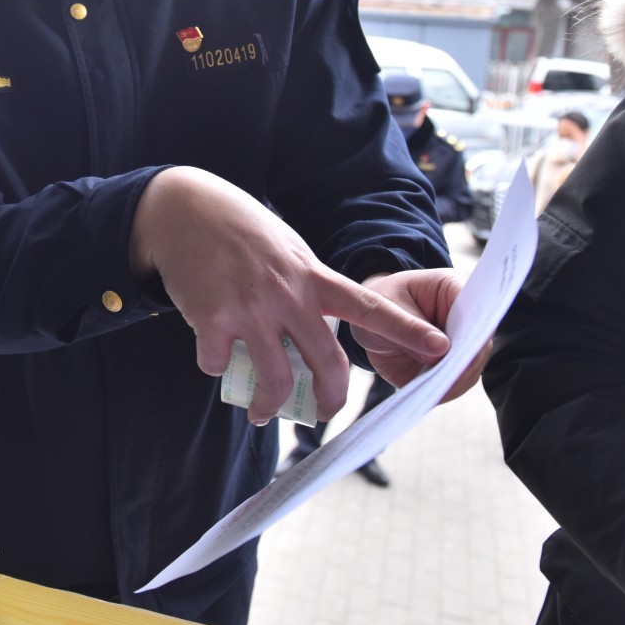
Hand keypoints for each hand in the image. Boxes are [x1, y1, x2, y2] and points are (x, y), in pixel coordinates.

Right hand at [129, 167, 449, 423]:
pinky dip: (218, 370)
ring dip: (269, 407)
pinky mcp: (211, 319)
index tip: (441, 349)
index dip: (407, 331)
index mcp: (312, 276)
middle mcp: (287, 294)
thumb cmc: (240, 229)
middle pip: (326, 363)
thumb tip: (317, 331)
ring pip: (275, 380)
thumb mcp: (288, 249)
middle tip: (323, 415)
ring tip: (262, 413)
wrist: (183, 208)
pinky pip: (219, 366)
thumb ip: (307, 287)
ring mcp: (249, 308)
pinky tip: (215, 359)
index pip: (369, 307)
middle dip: (331, 400)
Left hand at [352, 269, 485, 400]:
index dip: (474, 328)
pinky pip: (453, 385)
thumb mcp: (382, 306)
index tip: (462, 348)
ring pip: (470, 369)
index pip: (477, 307)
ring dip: (453, 381)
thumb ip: (407, 327)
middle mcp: (466, 319)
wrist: (371, 316)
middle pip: (479, 344)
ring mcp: (461, 346)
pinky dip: (441, 391)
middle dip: (463, 361)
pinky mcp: (449, 369)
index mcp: (454, 289)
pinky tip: (427, 393)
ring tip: (434, 388)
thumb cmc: (381, 300)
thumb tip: (441, 350)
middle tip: (445, 374)